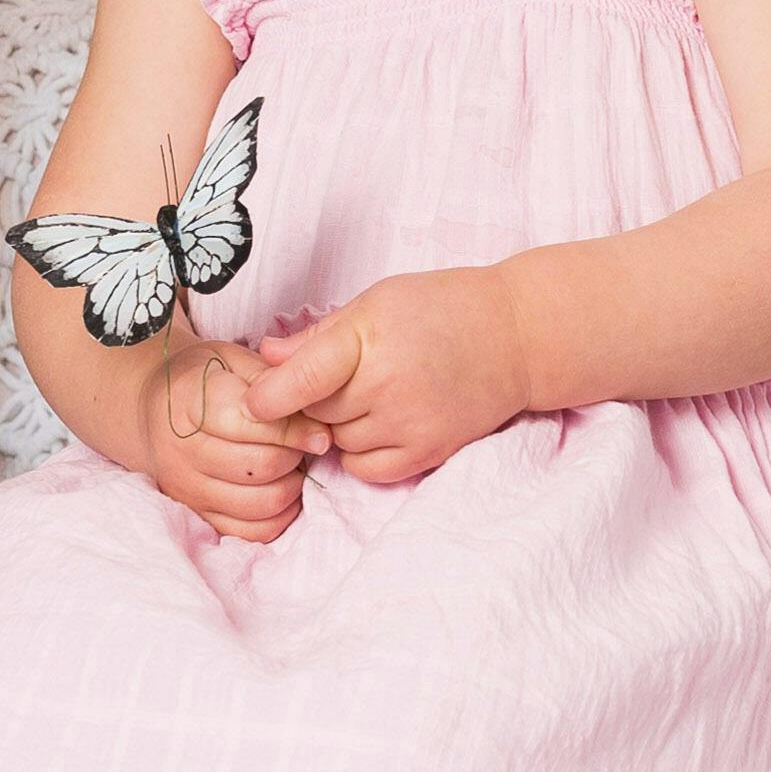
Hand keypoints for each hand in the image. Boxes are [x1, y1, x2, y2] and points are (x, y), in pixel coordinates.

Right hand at [140, 331, 321, 543]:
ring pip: (260, 503)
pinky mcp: (196, 514)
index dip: (295, 429)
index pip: (253, 424)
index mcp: (190, 403)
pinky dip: (278, 516)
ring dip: (290, 487)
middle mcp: (182, 451)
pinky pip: (251, 532)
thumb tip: (317, 429)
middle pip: (261, 466)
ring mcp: (186, 488)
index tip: (320, 432)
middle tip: (301, 444)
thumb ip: (273, 384)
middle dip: (295, 456)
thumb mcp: (233, 361)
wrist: (152, 410)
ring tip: (291, 465)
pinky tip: (279, 489)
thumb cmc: (203, 379)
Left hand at [236, 268, 530, 487]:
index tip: (254, 401)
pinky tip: (380, 423)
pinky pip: (365, 470)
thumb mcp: (377, 301)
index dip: (268, 395)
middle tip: (339, 376)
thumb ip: (320, 335)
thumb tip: (266, 356)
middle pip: (314, 412)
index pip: (302, 378)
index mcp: (370, 338)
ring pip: (336, 442)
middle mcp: (388, 386)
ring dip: (339, 425)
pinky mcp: (427, 453)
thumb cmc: (442, 308)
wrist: (516, 337)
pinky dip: (361, 453)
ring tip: (371, 394)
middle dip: (313, 399)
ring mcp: (409, 425)